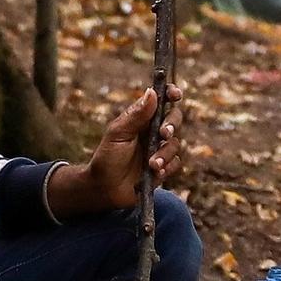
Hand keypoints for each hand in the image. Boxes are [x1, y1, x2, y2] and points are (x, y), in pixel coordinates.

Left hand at [50, 87, 165, 217]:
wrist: (104, 189)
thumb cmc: (107, 158)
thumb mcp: (119, 133)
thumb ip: (136, 114)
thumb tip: (152, 92)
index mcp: (141, 118)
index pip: (160, 100)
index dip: (170, 94)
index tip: (176, 94)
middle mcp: (152, 131)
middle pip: (174, 119)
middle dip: (172, 125)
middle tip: (163, 134)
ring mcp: (159, 149)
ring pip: (175, 144)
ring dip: (165, 153)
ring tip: (151, 164)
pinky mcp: (163, 167)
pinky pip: (175, 163)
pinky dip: (166, 167)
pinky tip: (154, 173)